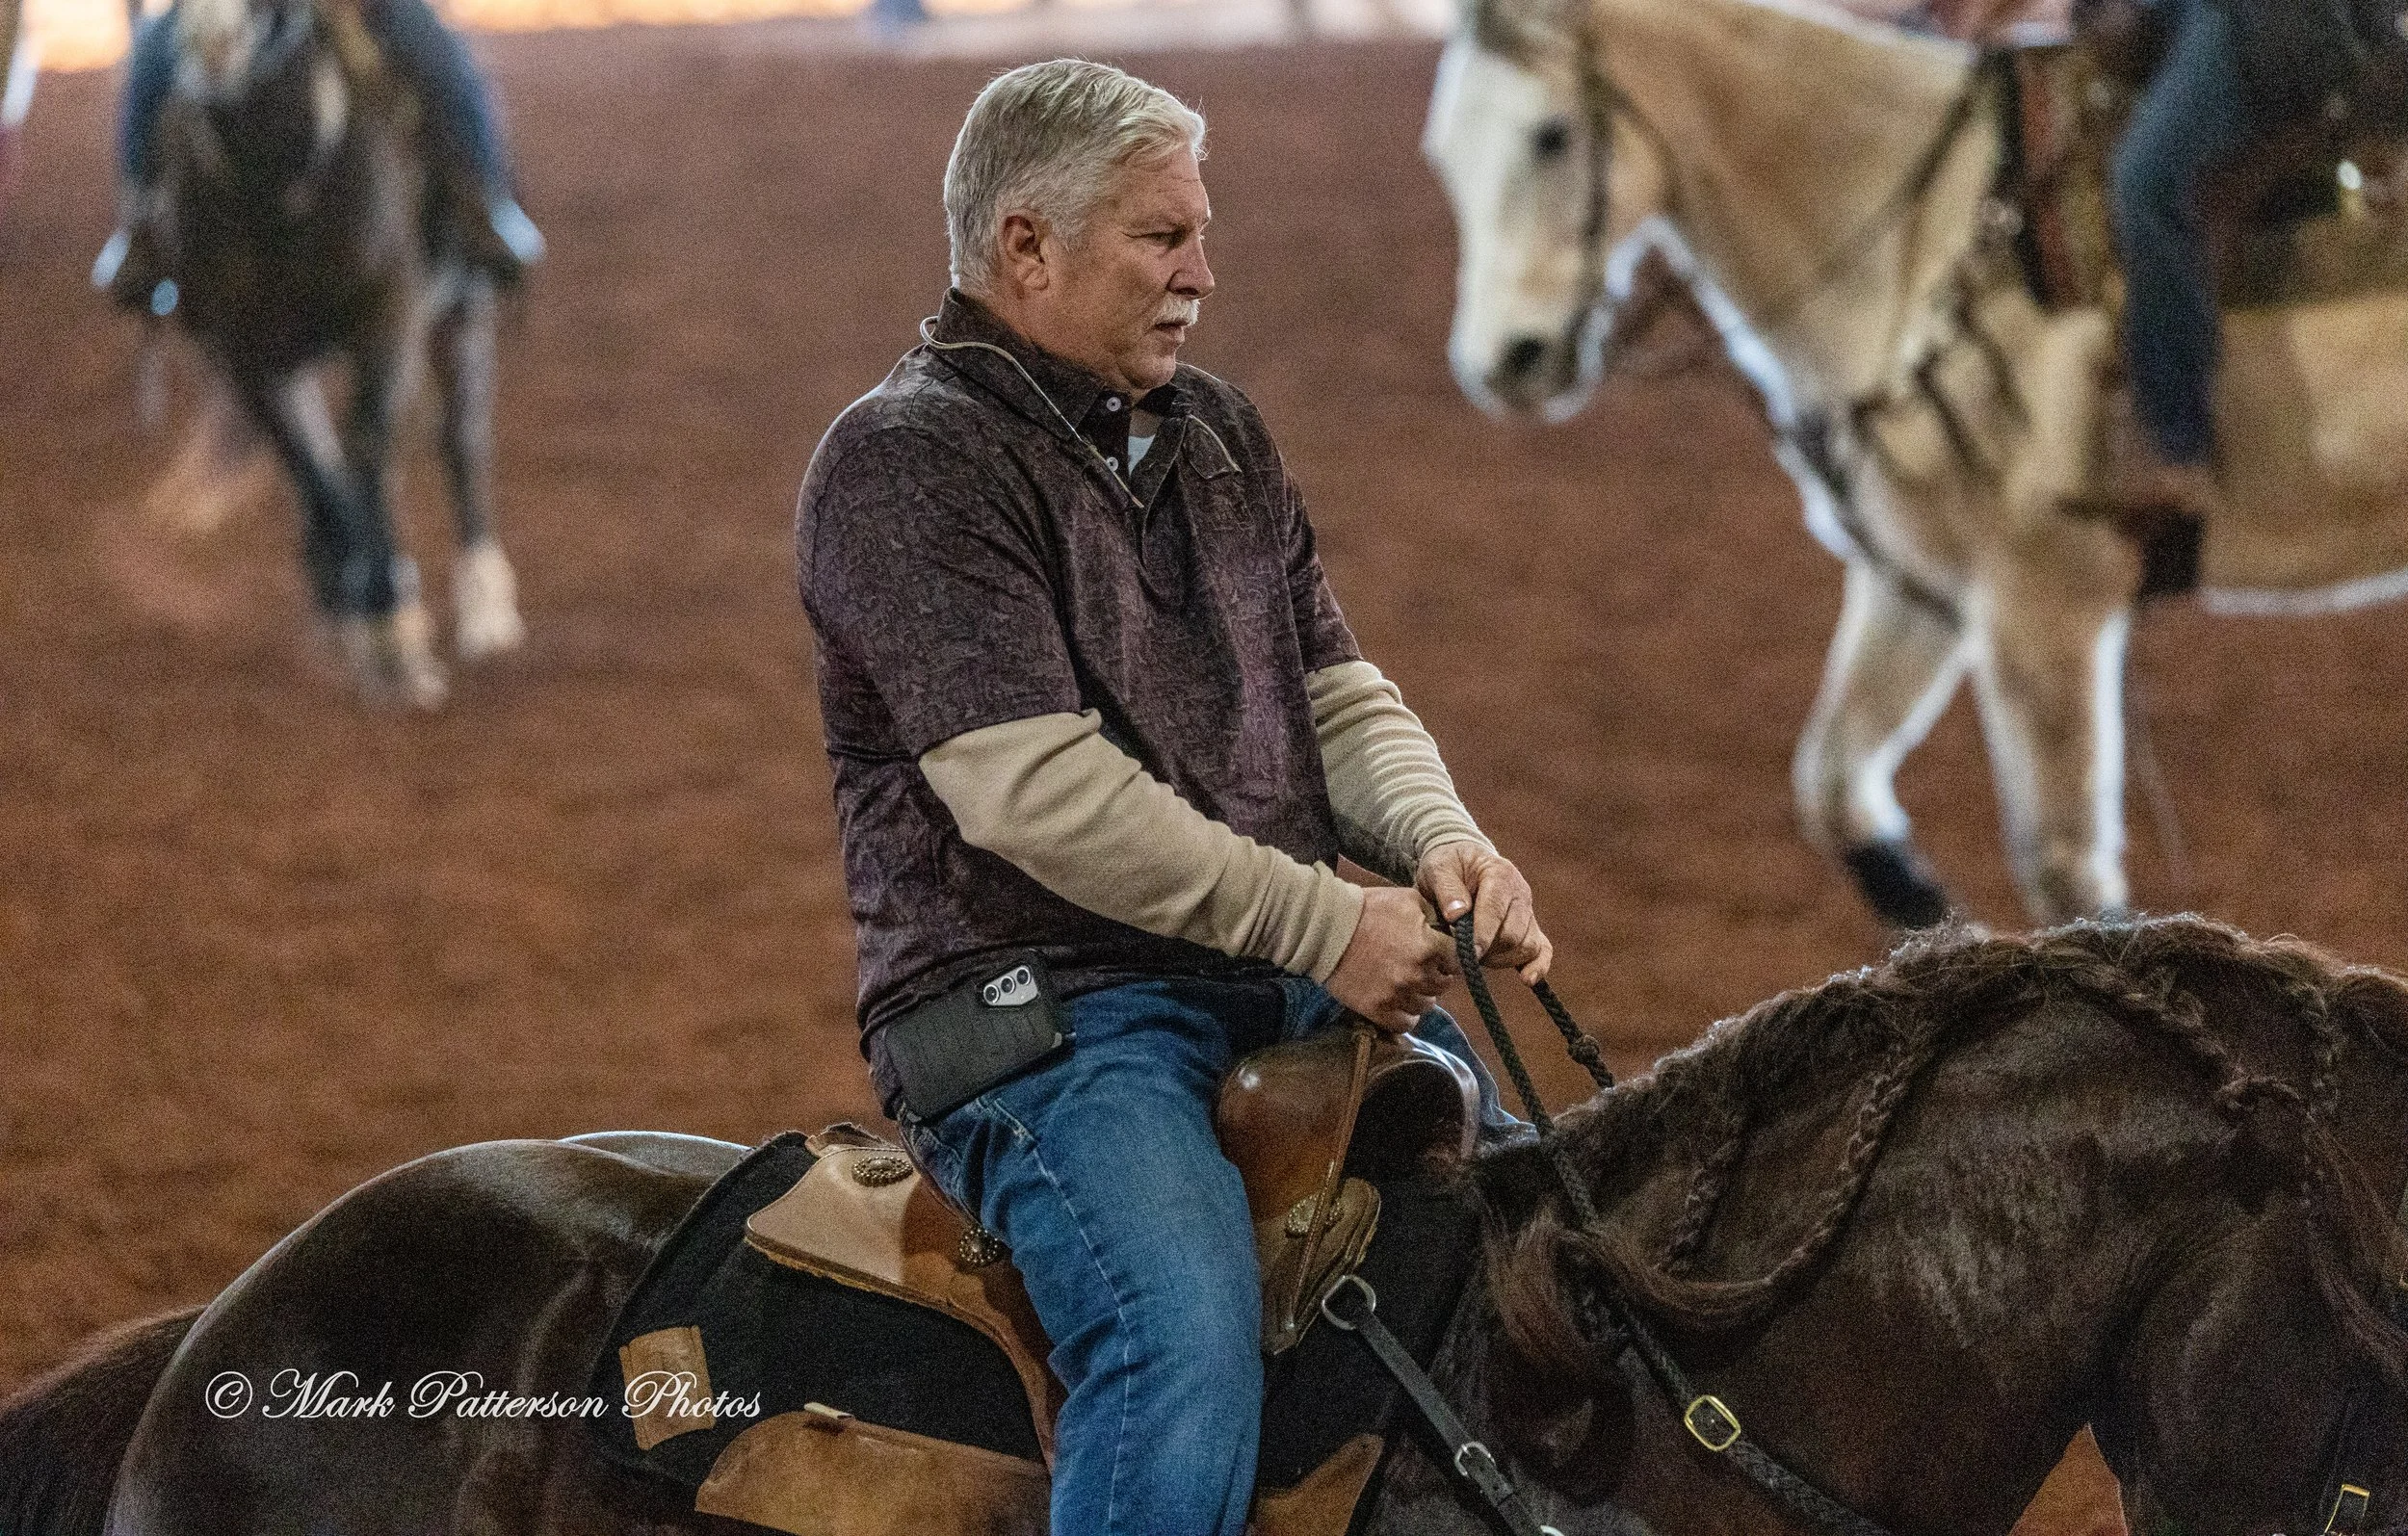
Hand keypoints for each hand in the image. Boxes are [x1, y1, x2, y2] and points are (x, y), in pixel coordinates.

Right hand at [1325, 886, 1457, 1032]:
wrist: (1326, 929)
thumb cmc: (1367, 909)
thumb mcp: (1407, 899)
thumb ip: (1434, 914)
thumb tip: (1449, 926)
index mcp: (1428, 946)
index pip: (1459, 960)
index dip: (1451, 956)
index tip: (1441, 954)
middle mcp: (1417, 974)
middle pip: (1444, 985)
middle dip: (1436, 974)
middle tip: (1421, 966)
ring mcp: (1397, 994)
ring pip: (1426, 1005)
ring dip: (1420, 995)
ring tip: (1406, 982)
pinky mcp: (1378, 1010)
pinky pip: (1405, 1023)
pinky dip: (1405, 1015)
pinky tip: (1397, 1001)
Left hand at [1416, 842, 1552, 984]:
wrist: (1463, 863)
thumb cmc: (1448, 866)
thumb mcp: (1438, 869)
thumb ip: (1446, 889)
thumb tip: (1457, 915)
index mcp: (1500, 875)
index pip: (1496, 911)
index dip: (1482, 935)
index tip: (1466, 953)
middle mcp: (1520, 893)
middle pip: (1514, 935)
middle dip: (1488, 950)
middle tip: (1462, 952)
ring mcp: (1528, 912)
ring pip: (1527, 946)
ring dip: (1501, 959)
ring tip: (1476, 955)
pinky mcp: (1530, 927)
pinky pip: (1543, 949)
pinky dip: (1538, 966)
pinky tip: (1527, 979)